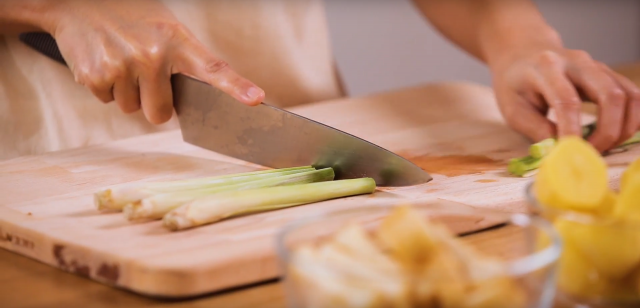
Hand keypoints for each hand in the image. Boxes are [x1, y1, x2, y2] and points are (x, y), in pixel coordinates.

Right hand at [43, 0, 264, 123]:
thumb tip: (200, 105)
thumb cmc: (132, 19)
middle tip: (144, 76)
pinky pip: (109, 103)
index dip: (236, 87)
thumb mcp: (166, 30)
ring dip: (128, 94)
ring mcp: (124, 66)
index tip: (256, 100)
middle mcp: (153, 55)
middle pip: (161, 114)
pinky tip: (104, 62)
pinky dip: (106, 89)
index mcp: (177, 40)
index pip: (213, 69)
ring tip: (121, 61)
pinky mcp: (96, 76)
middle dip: (154, 104)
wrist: (77, 4)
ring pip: (133, 110)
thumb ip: (183, 62)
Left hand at [490, 47, 639, 152]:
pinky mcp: (608, 73)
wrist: (524, 52)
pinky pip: (633, 94)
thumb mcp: (513, 109)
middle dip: (608, 131)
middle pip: (609, 94)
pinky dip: (632, 118)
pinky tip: (618, 134)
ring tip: (605, 146)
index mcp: (546, 68)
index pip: (567, 101)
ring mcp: (597, 65)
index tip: (571, 154)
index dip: (573, 131)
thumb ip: (536, 129)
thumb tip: (562, 151)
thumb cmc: (515, 83)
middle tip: (593, 153)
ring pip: (628, 94)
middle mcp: (576, 62)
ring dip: (624, 127)